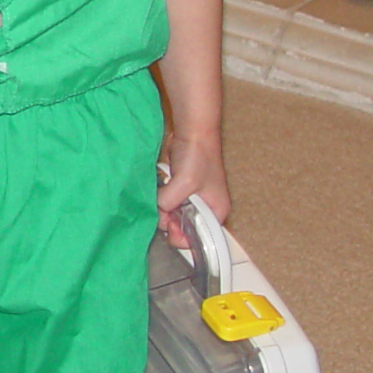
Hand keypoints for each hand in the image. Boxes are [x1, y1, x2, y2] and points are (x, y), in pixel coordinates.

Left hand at [156, 129, 229, 244]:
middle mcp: (206, 210)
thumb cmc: (198, 156)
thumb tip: (156, 207)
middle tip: (162, 203)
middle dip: (168, 219)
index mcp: (216, 213)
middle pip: (181, 228)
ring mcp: (192, 201)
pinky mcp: (179, 191)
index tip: (169, 222)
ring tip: (161, 192)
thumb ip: (169, 202)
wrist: (192, 132)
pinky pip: (166, 203)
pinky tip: (159, 189)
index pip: (197, 240)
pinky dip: (160, 199)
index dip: (180, 235)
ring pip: (171, 216)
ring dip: (162, 208)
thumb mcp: (185, 183)